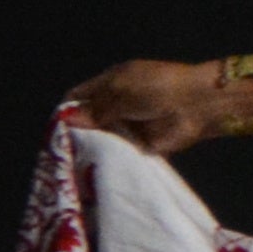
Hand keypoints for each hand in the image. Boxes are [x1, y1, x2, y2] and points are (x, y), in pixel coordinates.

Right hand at [69, 58, 248, 158]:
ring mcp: (131, 124)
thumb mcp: (121, 92)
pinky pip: (122, 151)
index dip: (68, 110)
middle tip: (61, 153)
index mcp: (111, 82)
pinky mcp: (143, 143)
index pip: (80, 95)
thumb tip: (67, 118)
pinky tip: (96, 169)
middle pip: (90, 120)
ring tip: (75, 164)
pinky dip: (113, 158)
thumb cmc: (157, 88)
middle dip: (78, 133)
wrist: (198, 104)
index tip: (54, 129)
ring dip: (94, 148)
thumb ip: (95, 108)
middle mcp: (118, 103)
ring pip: (104, 138)